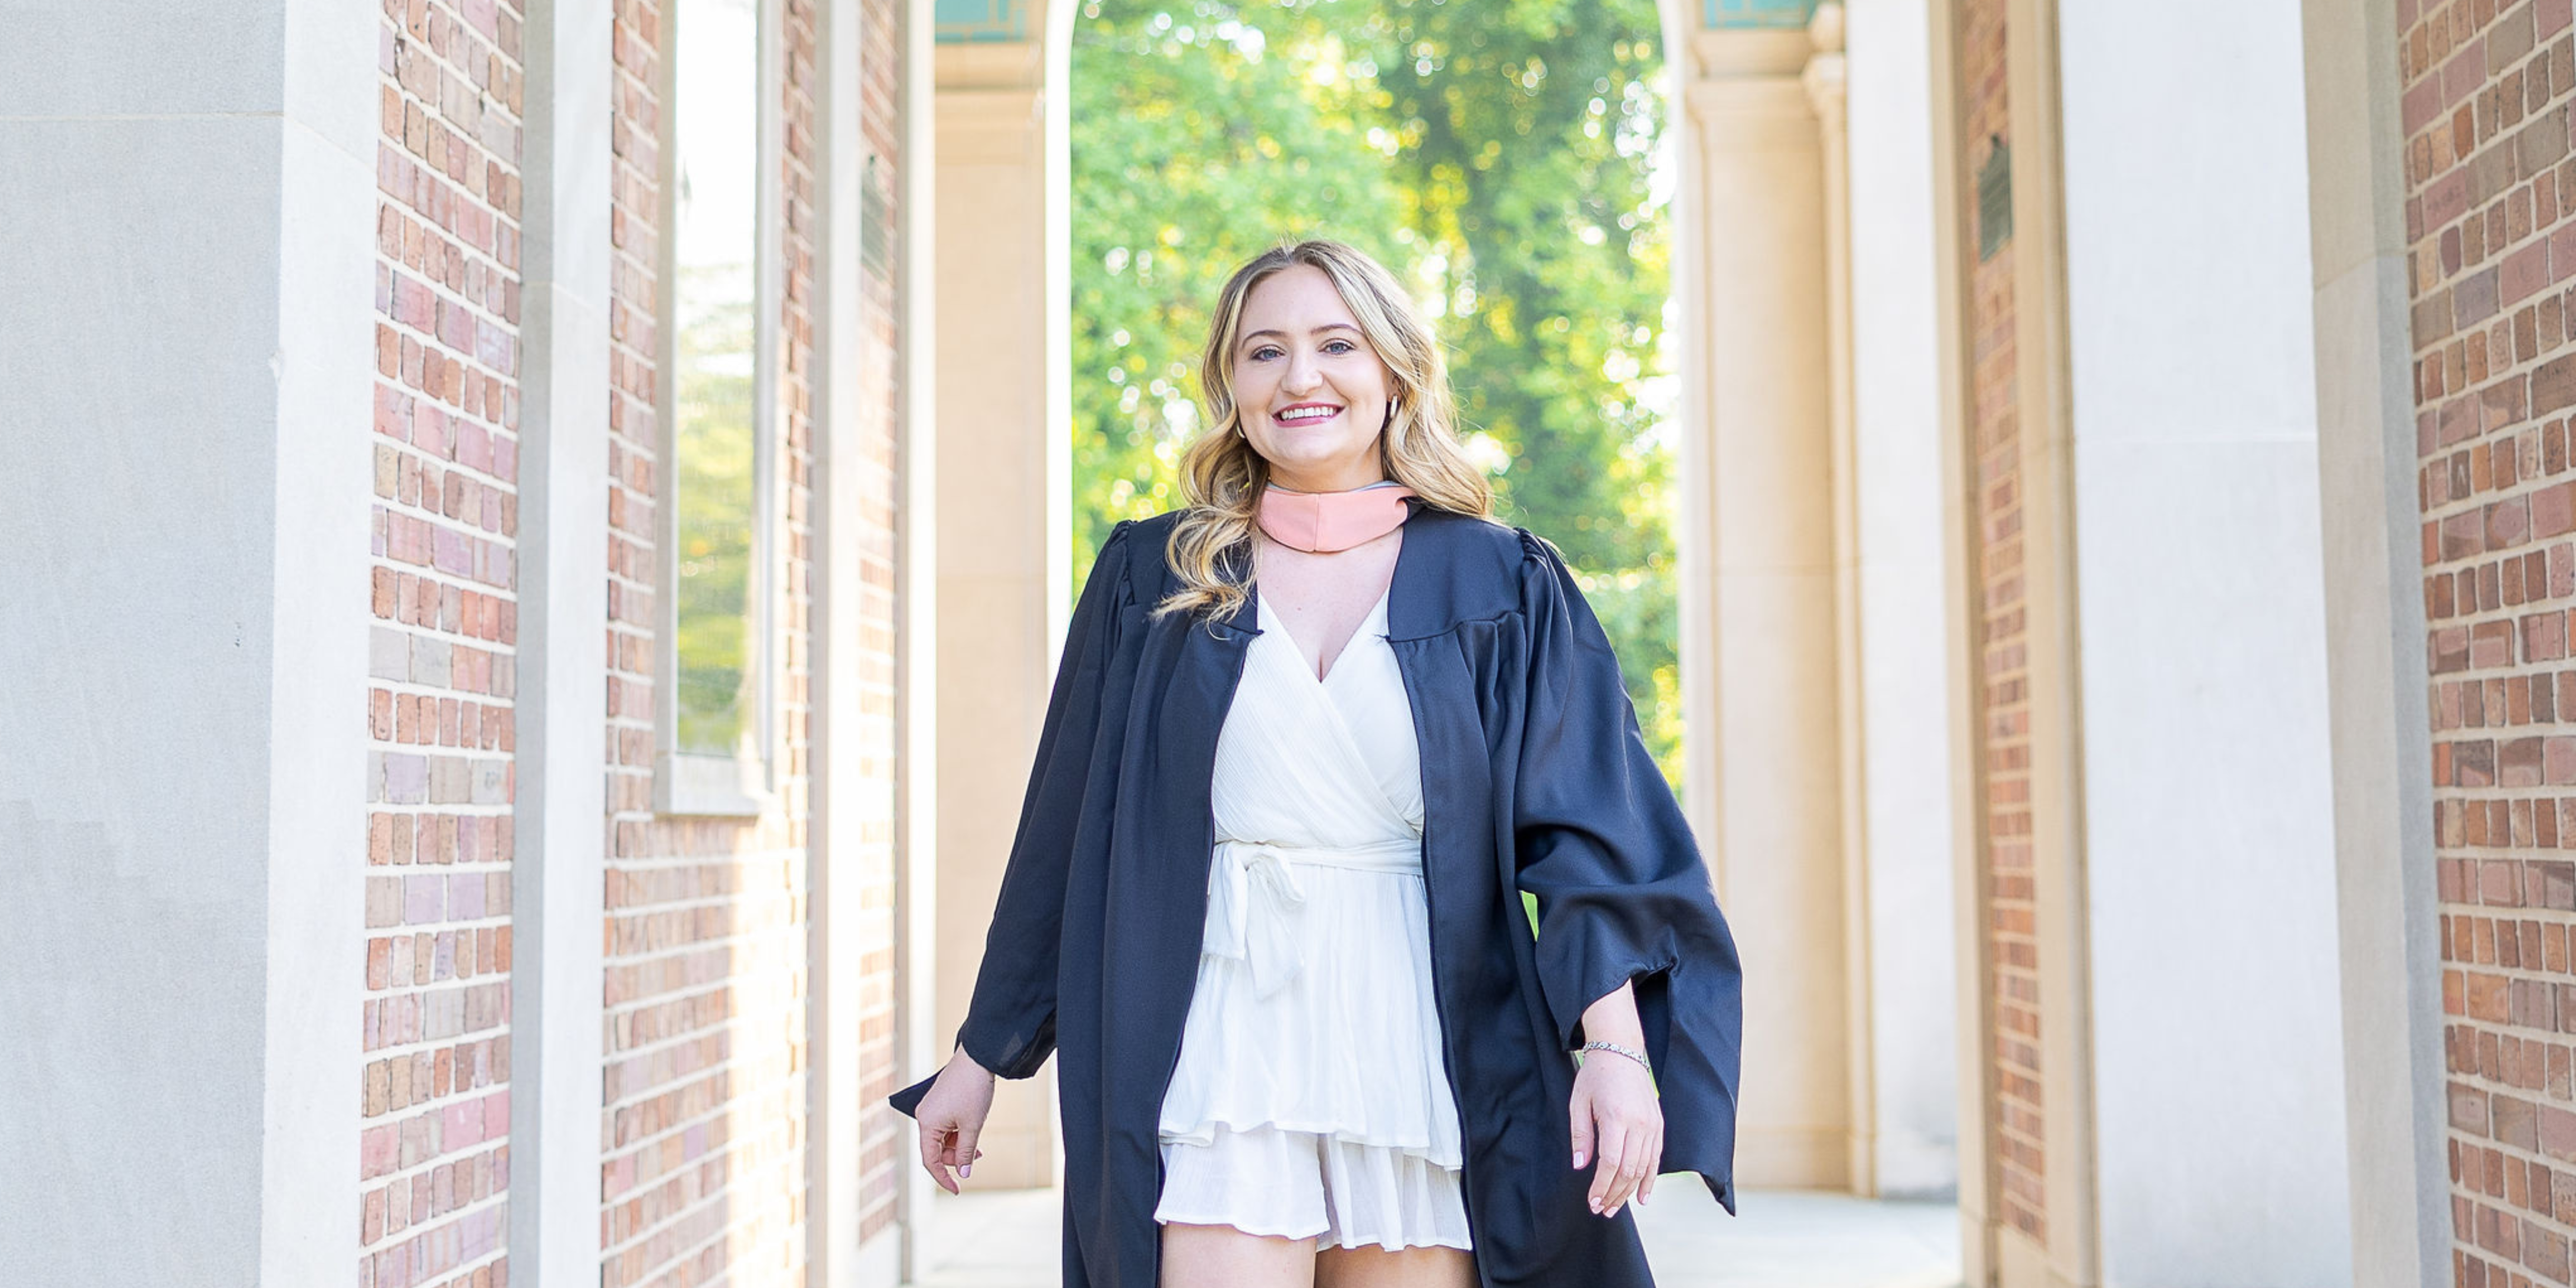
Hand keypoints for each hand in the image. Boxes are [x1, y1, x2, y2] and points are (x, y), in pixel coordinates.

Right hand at [915, 1049, 997, 1193]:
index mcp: (927, 1124)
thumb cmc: (973, 1090)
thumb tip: (963, 1173)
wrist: (977, 1058)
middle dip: (955, 1157)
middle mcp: (924, 1116)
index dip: (943, 1178)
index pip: (930, 1160)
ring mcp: (931, 1108)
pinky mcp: (939, 1101)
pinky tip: (971, 1127)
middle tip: (977, 1156)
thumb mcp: (972, 1126)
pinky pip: (945, 1125)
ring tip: (977, 1141)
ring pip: (942, 1138)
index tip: (957, 1190)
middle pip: (935, 1149)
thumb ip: (965, 1152)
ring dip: (958, 1144)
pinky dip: (957, 1132)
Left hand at [1569, 1047, 1661, 1217]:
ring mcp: (1652, 1125)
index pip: (1610, 1163)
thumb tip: (1580, 1166)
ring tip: (1616, 1207)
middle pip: (1628, 1170)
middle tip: (1601, 1210)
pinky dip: (1649, 1179)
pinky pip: (1656, 1158)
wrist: (1621, 1051)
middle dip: (1614, 1194)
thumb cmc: (1595, 1076)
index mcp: (1616, 1117)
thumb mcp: (1578, 1102)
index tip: (1591, 1201)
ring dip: (1629, 1191)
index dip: (1601, 1186)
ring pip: (1643, 1168)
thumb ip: (1581, 1136)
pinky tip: (1641, 1196)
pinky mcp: (1659, 1125)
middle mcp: (1638, 1123)